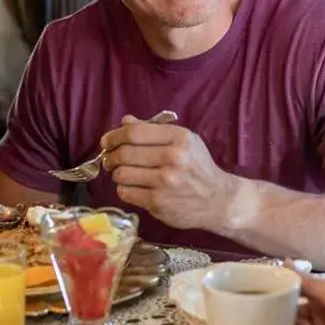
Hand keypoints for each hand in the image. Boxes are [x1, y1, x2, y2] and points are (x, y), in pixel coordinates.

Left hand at [101, 115, 232, 230]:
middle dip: (112, 155)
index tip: (107, 141)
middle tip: (111, 159)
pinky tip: (133, 187)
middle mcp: (173, 158)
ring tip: (123, 173)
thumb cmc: (198, 167)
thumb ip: (152, 131)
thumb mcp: (182, 142)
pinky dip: (124, 189)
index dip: (115, 135)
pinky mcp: (158, 203)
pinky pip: (126, 193)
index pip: (135, 133)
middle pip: (125, 153)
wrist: (217, 200)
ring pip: (122, 174)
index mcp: (179, 138)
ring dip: (117, 173)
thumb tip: (124, 121)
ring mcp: (165, 182)